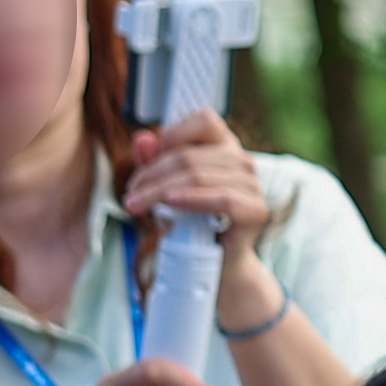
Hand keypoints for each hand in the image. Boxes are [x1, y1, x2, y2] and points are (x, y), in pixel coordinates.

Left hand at [119, 110, 286, 332]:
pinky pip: (223, 198)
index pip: (204, 119)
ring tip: (137, 205)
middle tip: (130, 195)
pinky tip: (170, 203)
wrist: (214, 266)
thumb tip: (143, 138)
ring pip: (199, 175)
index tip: (149, 160)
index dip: (173, 133)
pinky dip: (193, 199)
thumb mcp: (165, 190)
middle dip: (151, 175)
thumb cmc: (190, 224)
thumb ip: (155, 162)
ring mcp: (253, 186)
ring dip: (160, 190)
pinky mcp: (255, 211)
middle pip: (189, 155)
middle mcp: (243, 161)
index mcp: (224, 148)